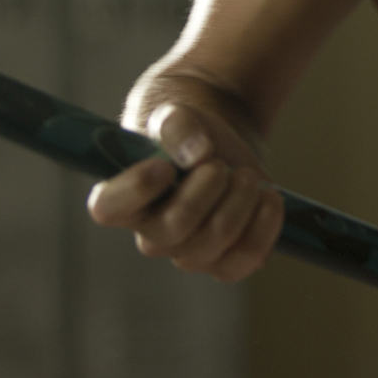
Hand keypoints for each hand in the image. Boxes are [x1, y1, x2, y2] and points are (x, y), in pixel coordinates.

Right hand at [86, 103, 284, 281]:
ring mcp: (188, 252)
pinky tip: (268, 198)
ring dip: (240, 200)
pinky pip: (246, 258)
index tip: (165, 164)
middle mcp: (151, 233)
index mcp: (123, 198)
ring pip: (216, 240)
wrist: (218, 145)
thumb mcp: (176, 115)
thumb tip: (197, 153)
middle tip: (219, 163)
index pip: (108, 208)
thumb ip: (177, 126)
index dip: (137, 189)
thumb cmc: (186, 132)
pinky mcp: (224, 261)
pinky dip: (264, 225)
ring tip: (245, 175)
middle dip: (207, 188)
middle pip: (175, 228)